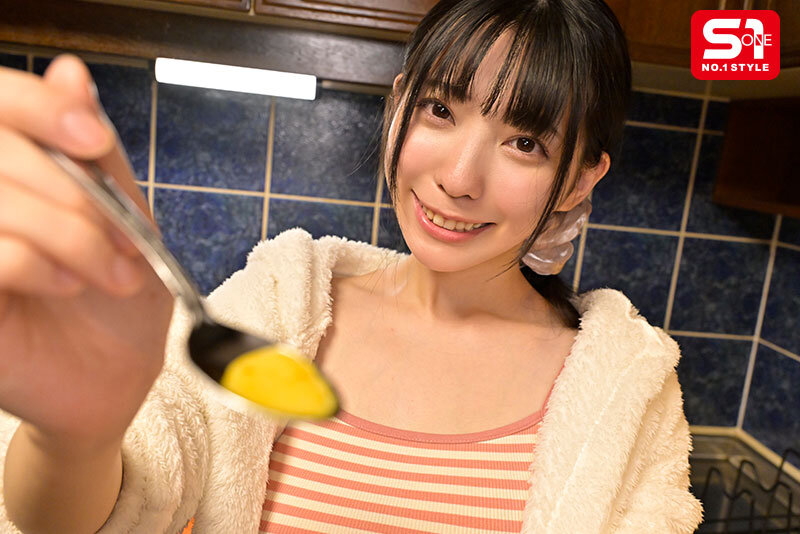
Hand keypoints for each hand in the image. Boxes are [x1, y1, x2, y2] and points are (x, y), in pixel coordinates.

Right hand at [0, 54, 173, 449]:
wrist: (119, 372)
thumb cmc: (119, 292)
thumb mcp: (124, 211)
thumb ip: (94, 150)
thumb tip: (70, 73)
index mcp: (11, 170)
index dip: (39, 107)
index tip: (93, 140)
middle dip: (77, 195)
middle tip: (125, 239)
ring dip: (73, 235)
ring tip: (113, 271)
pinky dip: (42, 265)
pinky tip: (68, 286)